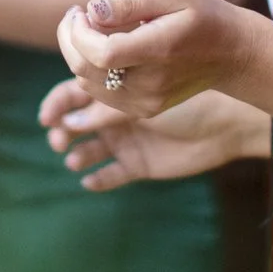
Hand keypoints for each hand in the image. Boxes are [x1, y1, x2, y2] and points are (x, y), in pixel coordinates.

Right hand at [39, 81, 260, 190]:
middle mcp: (115, 116)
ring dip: (78, 154)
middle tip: (60, 139)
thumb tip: (69, 121)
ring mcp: (126, 140)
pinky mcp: (138, 165)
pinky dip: (98, 179)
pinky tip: (90, 180)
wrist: (225, 124)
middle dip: (63, 130)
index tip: (47, 116)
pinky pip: (110, 175)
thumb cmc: (187, 100)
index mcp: (115, 91)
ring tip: (77, 158)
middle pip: (76, 123)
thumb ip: (107, 110)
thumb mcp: (142, 100)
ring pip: (90, 150)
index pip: (74, 94)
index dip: (56, 105)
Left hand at [53, 0, 259, 119]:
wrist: (233, 54)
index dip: (78, 32)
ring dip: (77, 54)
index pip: (100, 53)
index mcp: (158, 51)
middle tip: (77, 15)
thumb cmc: (204, 16)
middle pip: (85, 70)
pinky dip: (91, 70)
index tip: (80, 10)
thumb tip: (91, 10)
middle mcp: (150, 84)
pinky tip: (101, 48)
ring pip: (87, 84)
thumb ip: (129, 2)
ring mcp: (146, 102)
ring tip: (88, 27)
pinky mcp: (143, 110)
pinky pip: (100, 93)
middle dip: (69, 39)